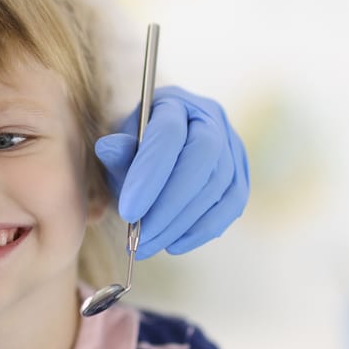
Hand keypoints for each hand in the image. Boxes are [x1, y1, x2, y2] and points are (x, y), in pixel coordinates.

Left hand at [94, 86, 248, 258]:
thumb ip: (117, 151)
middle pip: (202, 158)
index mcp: (175, 103)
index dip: (150, 174)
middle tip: (140, 238)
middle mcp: (210, 118)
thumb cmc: (133, 150)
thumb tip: (107, 148)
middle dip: (169, 204)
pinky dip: (202, 230)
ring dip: (181, 222)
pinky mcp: (240, 175)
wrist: (156, 153)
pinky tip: (174, 244)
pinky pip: (231, 206)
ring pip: (217, 186)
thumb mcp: (119, 147)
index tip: (128, 212)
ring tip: (148, 245)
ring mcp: (231, 146)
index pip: (168, 134)